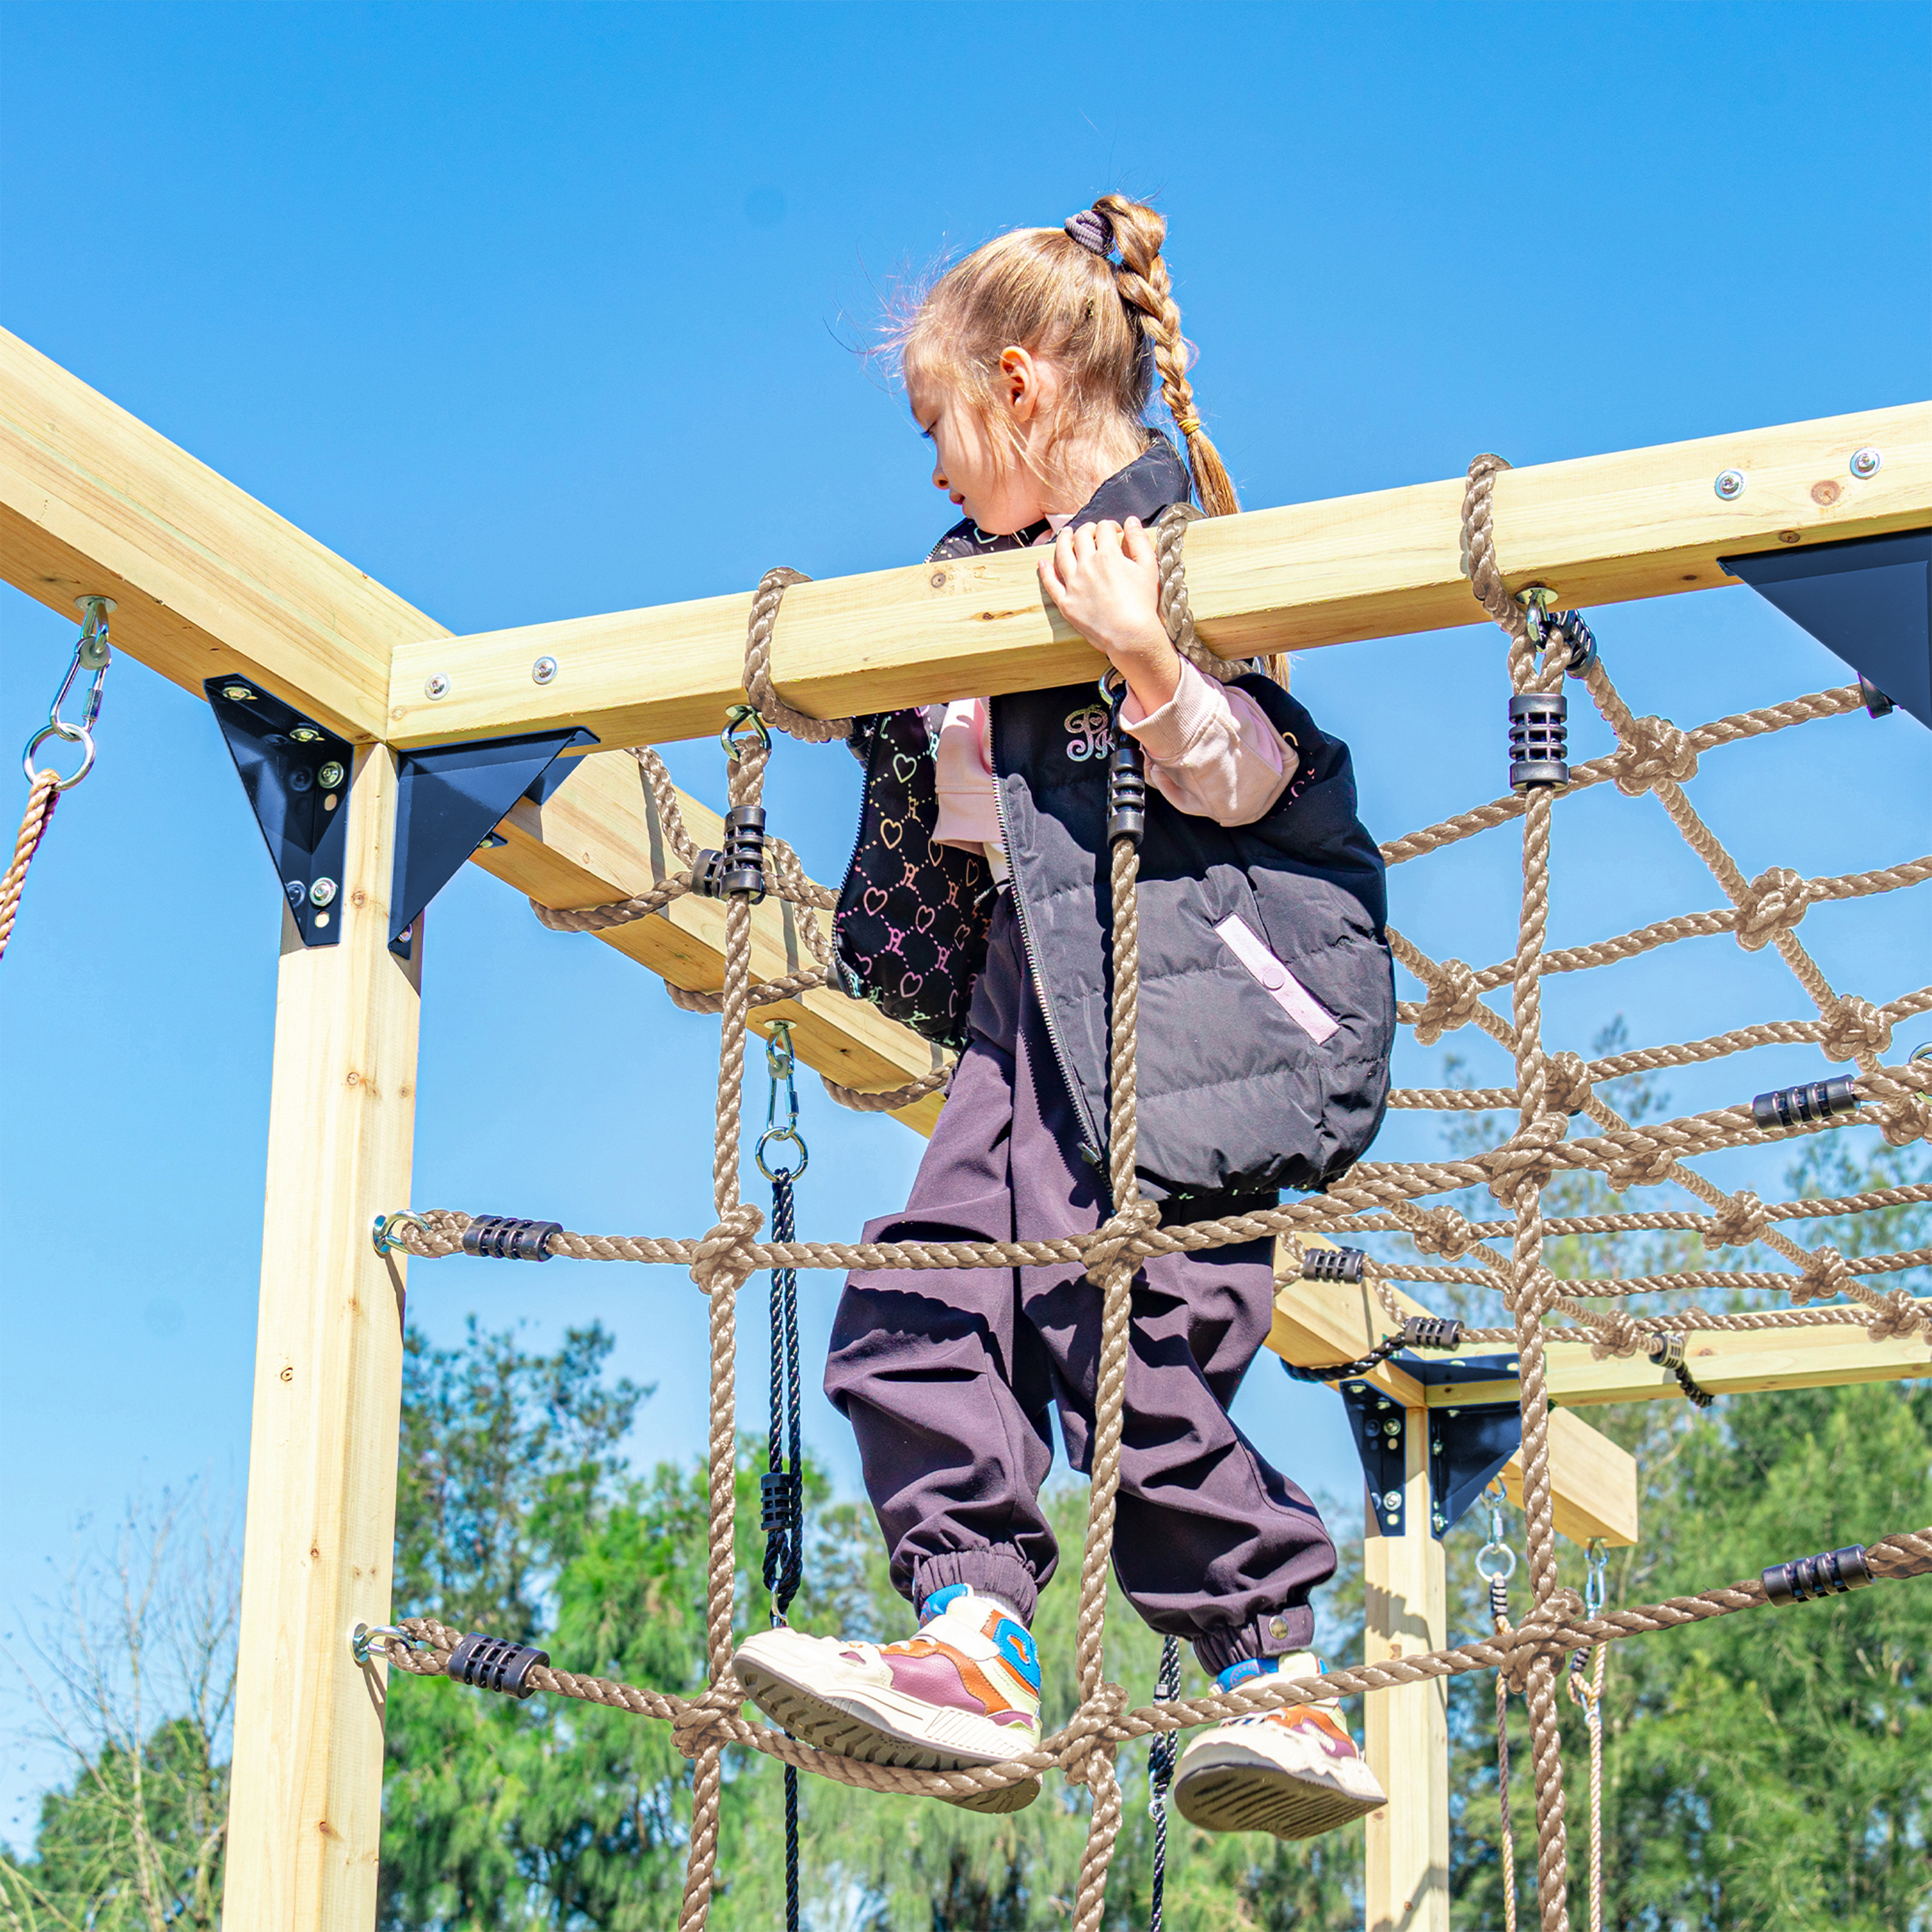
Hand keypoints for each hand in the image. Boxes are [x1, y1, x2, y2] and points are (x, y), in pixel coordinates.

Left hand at [1038, 517, 1179, 714]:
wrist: (1130, 635)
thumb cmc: (1142, 602)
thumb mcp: (1148, 567)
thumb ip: (1140, 540)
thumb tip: (1131, 520)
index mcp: (1108, 555)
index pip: (1104, 529)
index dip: (1110, 526)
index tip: (1115, 531)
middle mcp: (1087, 565)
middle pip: (1081, 537)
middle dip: (1088, 529)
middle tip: (1093, 532)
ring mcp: (1073, 584)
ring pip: (1062, 553)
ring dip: (1063, 540)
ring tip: (1066, 534)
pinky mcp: (1065, 602)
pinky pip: (1050, 583)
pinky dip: (1045, 571)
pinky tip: (1042, 562)